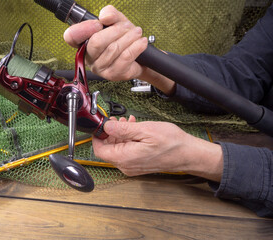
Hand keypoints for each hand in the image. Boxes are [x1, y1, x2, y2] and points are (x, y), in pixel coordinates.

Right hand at [64, 5, 175, 94]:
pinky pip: (124, 57)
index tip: (99, 24)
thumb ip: (109, 13)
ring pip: (113, 49)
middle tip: (127, 26)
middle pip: (96, 42)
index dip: (83, 29)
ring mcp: (100, 68)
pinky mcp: (113, 75)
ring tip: (137, 33)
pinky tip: (141, 42)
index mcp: (83, 42)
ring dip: (129, 37)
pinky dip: (136, 47)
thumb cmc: (123, 39)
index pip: (71, 36)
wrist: (139, 57)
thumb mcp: (116, 21)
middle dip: (116, 31)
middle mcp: (88, 57)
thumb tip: (106, 17)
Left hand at [92, 116, 222, 181]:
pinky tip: (135, 130)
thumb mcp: (145, 130)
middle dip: (110, 133)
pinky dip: (127, 140)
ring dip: (120, 135)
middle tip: (117, 120)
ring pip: (117, 150)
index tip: (101, 124)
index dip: (97, 136)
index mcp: (125, 158)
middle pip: (108, 149)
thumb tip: (106, 127)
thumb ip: (123, 130)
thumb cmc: (172, 143)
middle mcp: (126, 166)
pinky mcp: (138, 165)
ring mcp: (132, 167)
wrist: (188, 155)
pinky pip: (126, 152)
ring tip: (128, 123)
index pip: (99, 150)